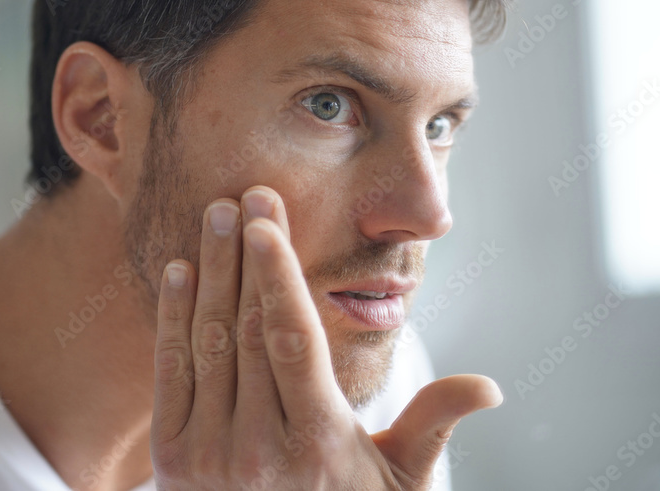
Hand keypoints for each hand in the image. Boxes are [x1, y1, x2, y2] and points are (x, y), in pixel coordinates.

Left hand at [150, 185, 501, 489]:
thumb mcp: (399, 480)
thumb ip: (432, 426)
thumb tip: (488, 386)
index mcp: (317, 441)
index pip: (292, 339)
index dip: (276, 273)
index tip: (266, 220)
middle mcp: (257, 446)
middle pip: (247, 327)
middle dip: (244, 255)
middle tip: (244, 197)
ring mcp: (208, 452)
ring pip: (208, 340)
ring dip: (208, 271)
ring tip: (213, 216)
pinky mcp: (171, 458)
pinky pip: (171, 371)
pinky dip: (173, 316)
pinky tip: (180, 270)